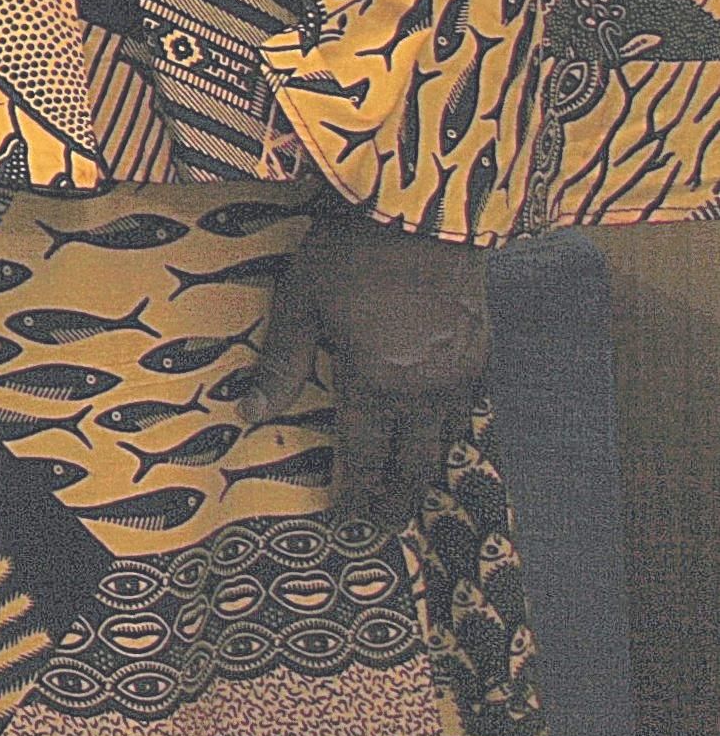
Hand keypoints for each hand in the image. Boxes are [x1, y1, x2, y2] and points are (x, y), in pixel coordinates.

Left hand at [253, 208, 490, 520]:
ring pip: (446, 438)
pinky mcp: (485, 351)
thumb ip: (282, 363)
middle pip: (414, 462)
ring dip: (428, 466)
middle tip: (384, 522)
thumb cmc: (352, 253)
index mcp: (375, 383)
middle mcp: (425, 391)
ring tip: (413, 487)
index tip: (346, 517)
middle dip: (398, 497)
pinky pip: (469, 405)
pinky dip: (452, 426)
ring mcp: (462, 374)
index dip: (354, 490)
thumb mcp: (300, 303)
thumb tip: (250, 414)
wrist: (426, 212)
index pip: (363, 454)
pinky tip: (442, 429)